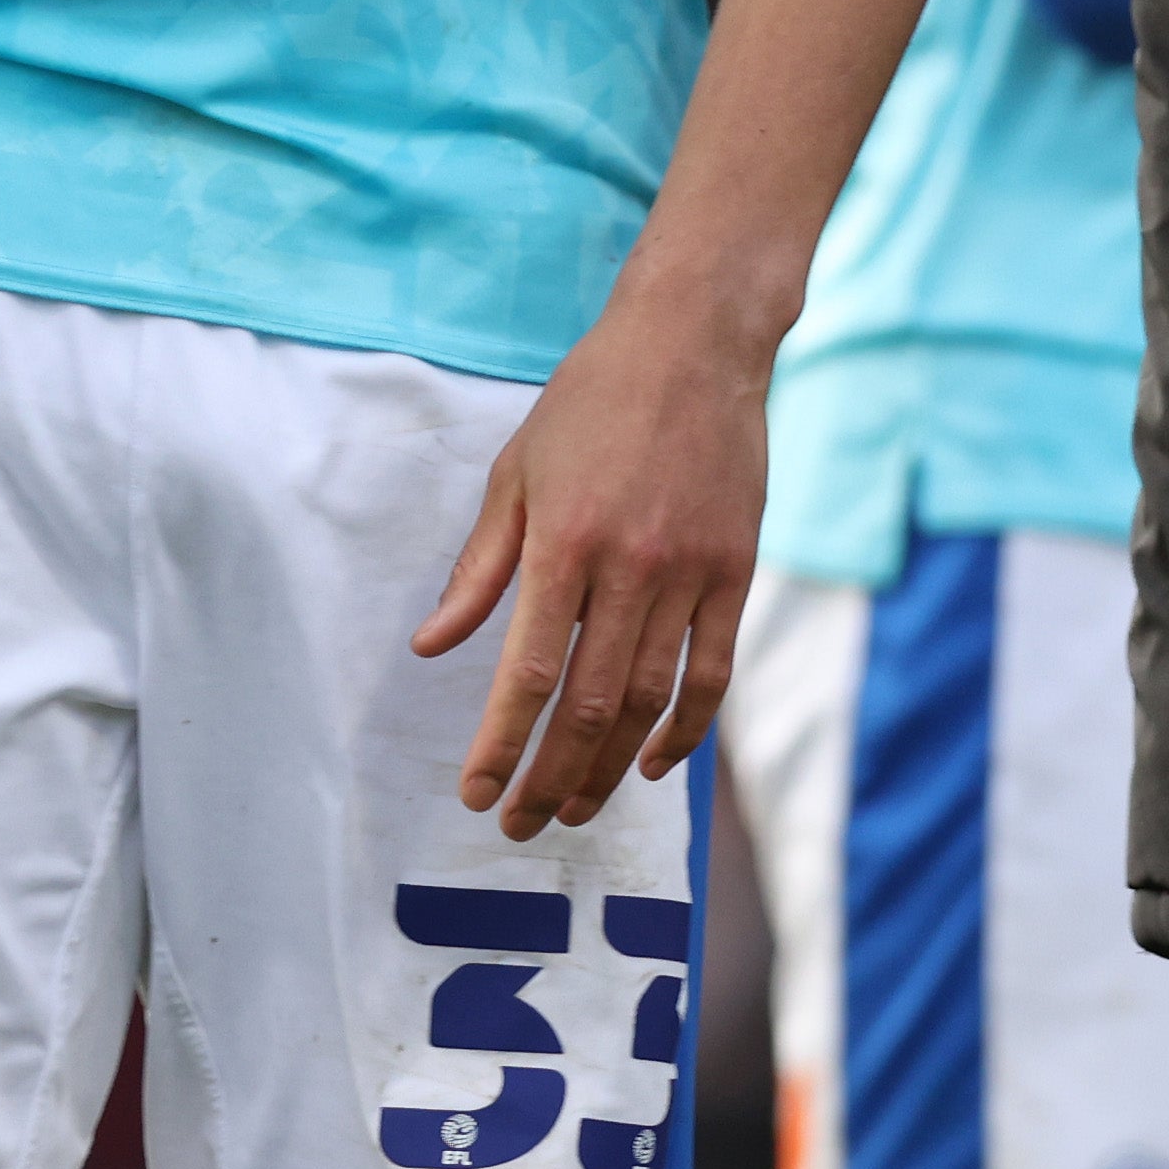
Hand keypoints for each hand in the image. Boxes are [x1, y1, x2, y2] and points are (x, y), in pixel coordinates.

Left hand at [412, 275, 769, 840]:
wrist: (692, 344)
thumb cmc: (589, 403)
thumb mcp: (516, 474)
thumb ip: (480, 569)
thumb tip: (433, 646)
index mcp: (562, 542)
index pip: (526, 672)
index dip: (502, 745)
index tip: (477, 793)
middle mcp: (629, 567)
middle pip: (589, 705)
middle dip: (551, 776)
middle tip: (523, 824)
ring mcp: (690, 573)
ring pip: (651, 702)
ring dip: (611, 767)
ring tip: (579, 808)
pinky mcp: (735, 571)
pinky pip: (711, 672)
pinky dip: (686, 730)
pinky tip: (655, 764)